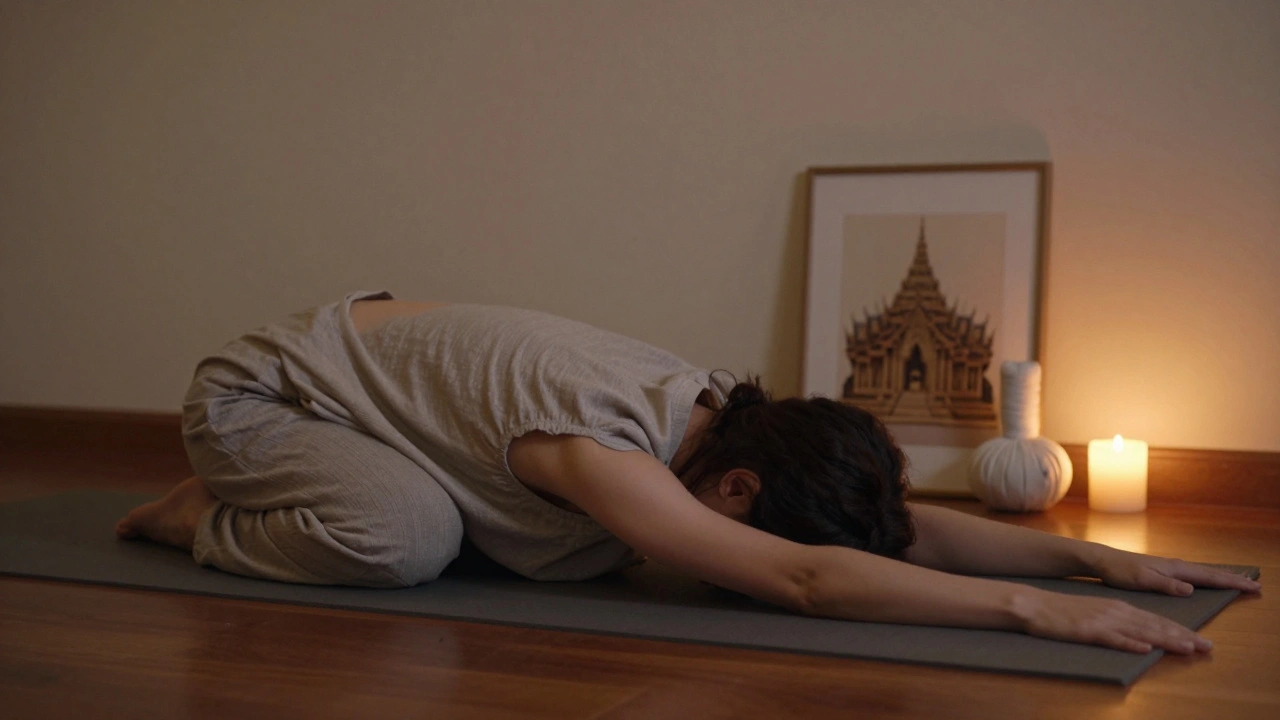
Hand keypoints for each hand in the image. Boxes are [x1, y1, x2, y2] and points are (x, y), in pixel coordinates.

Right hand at [1013, 588, 1210, 653]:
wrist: (1034, 605)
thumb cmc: (1064, 612)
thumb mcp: (1096, 613)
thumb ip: (1119, 623)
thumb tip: (1143, 638)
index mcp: (1119, 608)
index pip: (1157, 620)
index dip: (1181, 630)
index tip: (1201, 640)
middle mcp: (1116, 612)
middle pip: (1155, 626)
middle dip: (1183, 636)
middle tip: (1207, 646)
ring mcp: (1103, 621)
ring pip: (1141, 632)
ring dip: (1166, 640)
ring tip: (1187, 647)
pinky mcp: (1088, 631)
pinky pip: (1113, 639)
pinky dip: (1130, 644)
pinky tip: (1144, 649)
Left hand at [1090, 547, 1262, 596]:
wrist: (1102, 560)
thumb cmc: (1120, 571)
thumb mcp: (1142, 580)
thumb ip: (1166, 585)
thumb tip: (1191, 589)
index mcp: (1174, 569)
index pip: (1209, 577)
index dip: (1231, 583)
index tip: (1252, 586)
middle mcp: (1175, 566)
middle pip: (1210, 573)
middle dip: (1233, 579)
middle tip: (1256, 584)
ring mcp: (1169, 567)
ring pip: (1202, 572)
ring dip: (1221, 576)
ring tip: (1238, 579)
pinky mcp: (1163, 570)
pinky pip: (1192, 573)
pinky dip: (1206, 576)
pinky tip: (1205, 579)